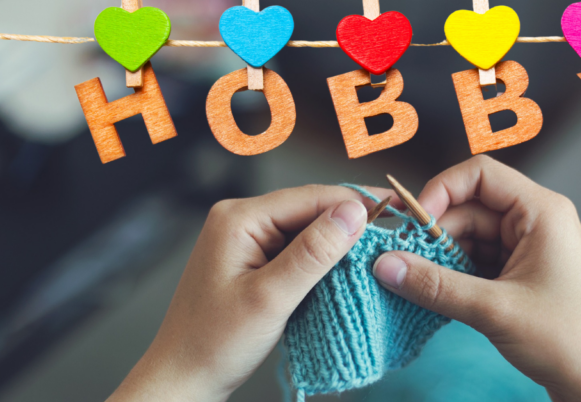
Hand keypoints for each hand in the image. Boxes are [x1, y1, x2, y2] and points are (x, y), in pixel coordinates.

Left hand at [107, 185, 387, 401]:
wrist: (182, 378)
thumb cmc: (214, 343)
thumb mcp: (270, 298)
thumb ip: (313, 253)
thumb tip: (353, 212)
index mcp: (239, 218)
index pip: (310, 197)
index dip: (356, 202)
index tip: (397, 209)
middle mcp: (241, 219)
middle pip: (309, 209)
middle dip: (350, 221)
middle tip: (395, 231)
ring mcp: (246, 239)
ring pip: (305, 229)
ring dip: (338, 241)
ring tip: (379, 248)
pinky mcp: (253, 259)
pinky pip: (295, 249)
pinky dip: (321, 258)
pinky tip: (345, 267)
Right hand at [372, 156, 580, 401]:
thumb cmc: (570, 341)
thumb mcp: (495, 310)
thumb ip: (435, 285)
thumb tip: (385, 265)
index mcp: (541, 212)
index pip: (480, 174)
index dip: (440, 191)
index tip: (412, 223)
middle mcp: (535, 221)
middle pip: (469, 208)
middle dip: (434, 233)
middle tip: (400, 260)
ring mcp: (527, 248)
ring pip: (469, 237)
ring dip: (440, 257)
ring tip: (412, 280)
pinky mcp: (519, 274)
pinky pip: (476, 261)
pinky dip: (452, 273)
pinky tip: (432, 290)